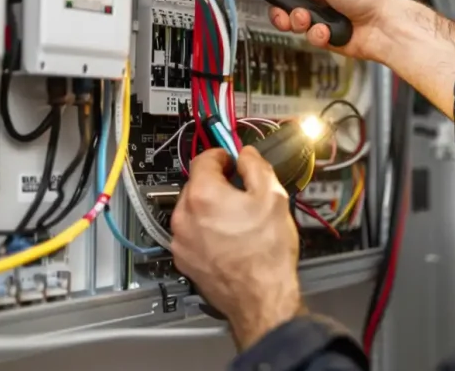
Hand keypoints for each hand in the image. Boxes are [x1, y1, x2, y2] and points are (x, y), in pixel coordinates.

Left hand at [171, 147, 302, 349]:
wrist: (261, 298)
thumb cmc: (266, 252)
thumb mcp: (273, 197)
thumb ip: (256, 166)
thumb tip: (246, 155)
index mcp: (203, 195)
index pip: (204, 159)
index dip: (222, 156)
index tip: (232, 161)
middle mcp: (184, 216)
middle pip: (196, 185)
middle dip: (217, 184)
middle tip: (242, 193)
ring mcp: (181, 241)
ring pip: (193, 211)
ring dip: (210, 209)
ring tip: (238, 221)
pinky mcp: (184, 260)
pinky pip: (192, 234)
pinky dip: (206, 231)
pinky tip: (230, 240)